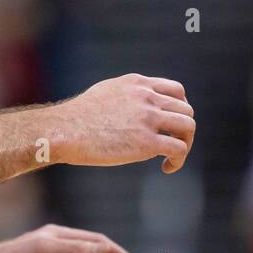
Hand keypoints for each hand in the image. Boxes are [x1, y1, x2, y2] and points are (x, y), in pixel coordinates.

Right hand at [52, 74, 194, 172]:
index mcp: (138, 84)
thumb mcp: (106, 92)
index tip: (171, 125)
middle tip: (172, 145)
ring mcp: (148, 119)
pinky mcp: (147, 142)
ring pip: (188, 127)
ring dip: (185, 144)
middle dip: (183, 129)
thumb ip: (126, 96)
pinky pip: (179, 149)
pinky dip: (178, 160)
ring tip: (172, 157)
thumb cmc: (78, 117)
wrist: (64, 130)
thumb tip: (133, 108)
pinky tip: (166, 167)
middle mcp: (147, 97)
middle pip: (186, 110)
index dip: (180, 109)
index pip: (177, 91)